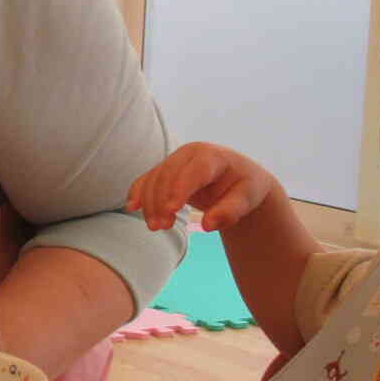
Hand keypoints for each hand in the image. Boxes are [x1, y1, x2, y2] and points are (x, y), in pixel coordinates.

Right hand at [126, 142, 278, 231]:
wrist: (237, 179)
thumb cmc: (244, 188)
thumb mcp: (247, 199)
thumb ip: (230, 212)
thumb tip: (208, 225)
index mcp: (213, 156)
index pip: (194, 171)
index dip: (180, 188)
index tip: (172, 209)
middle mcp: (190, 153)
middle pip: (168, 174)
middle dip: (161, 200)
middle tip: (162, 227)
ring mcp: (175, 160)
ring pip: (155, 178)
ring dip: (150, 203)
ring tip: (156, 227)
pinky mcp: (165, 170)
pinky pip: (147, 179)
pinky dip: (139, 193)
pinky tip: (132, 207)